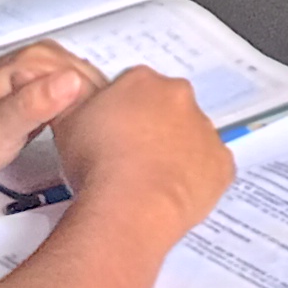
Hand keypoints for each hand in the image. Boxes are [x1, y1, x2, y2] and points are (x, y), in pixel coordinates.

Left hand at [0, 42, 100, 182]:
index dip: (94, 117)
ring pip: (89, 95)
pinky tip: (72, 138)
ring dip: (89, 119)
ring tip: (76, 146)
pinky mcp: (43, 91)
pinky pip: (77, 102)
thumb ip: (35, 104)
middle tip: (80, 149)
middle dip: (94, 117)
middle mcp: (43, 59)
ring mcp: (43, 74)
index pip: (94, 84)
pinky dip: (79, 119)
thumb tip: (71, 83)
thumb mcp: (0, 126)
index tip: (83, 142)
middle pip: (96, 87)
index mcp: (37, 60)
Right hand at [49, 65, 233, 236]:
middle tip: (128, 154)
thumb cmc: (99, 166)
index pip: (134, 84)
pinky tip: (172, 191)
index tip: (112, 128)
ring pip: (192, 136)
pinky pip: (212, 167)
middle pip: (167, 106)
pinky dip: (197, 177)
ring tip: (148, 178)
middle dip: (153, 125)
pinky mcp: (221, 164)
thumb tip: (68, 98)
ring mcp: (204, 131)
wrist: (130, 205)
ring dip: (176, 150)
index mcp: (143, 82)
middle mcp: (178, 98)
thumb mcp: (67, 124)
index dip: (120, 109)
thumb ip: (73, 104)